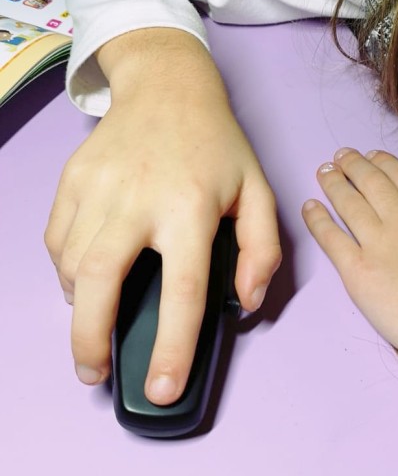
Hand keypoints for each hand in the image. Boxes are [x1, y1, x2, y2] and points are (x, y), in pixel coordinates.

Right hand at [45, 29, 280, 403]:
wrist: (169, 86)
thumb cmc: (218, 145)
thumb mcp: (257, 190)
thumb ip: (262, 249)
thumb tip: (244, 301)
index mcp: (193, 206)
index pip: (183, 288)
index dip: (172, 346)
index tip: (161, 388)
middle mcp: (139, 198)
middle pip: (99, 282)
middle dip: (90, 339)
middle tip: (96, 371)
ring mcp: (99, 186)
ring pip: (71, 264)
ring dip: (79, 305)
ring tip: (97, 320)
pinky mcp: (73, 177)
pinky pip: (57, 239)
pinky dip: (65, 269)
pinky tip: (87, 275)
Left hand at [302, 148, 397, 387]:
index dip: (384, 163)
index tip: (372, 155)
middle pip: (372, 183)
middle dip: (353, 165)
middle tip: (340, 156)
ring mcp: (379, 245)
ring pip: (349, 204)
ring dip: (333, 184)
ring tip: (323, 171)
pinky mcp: (359, 273)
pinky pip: (331, 239)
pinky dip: (317, 220)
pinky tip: (309, 206)